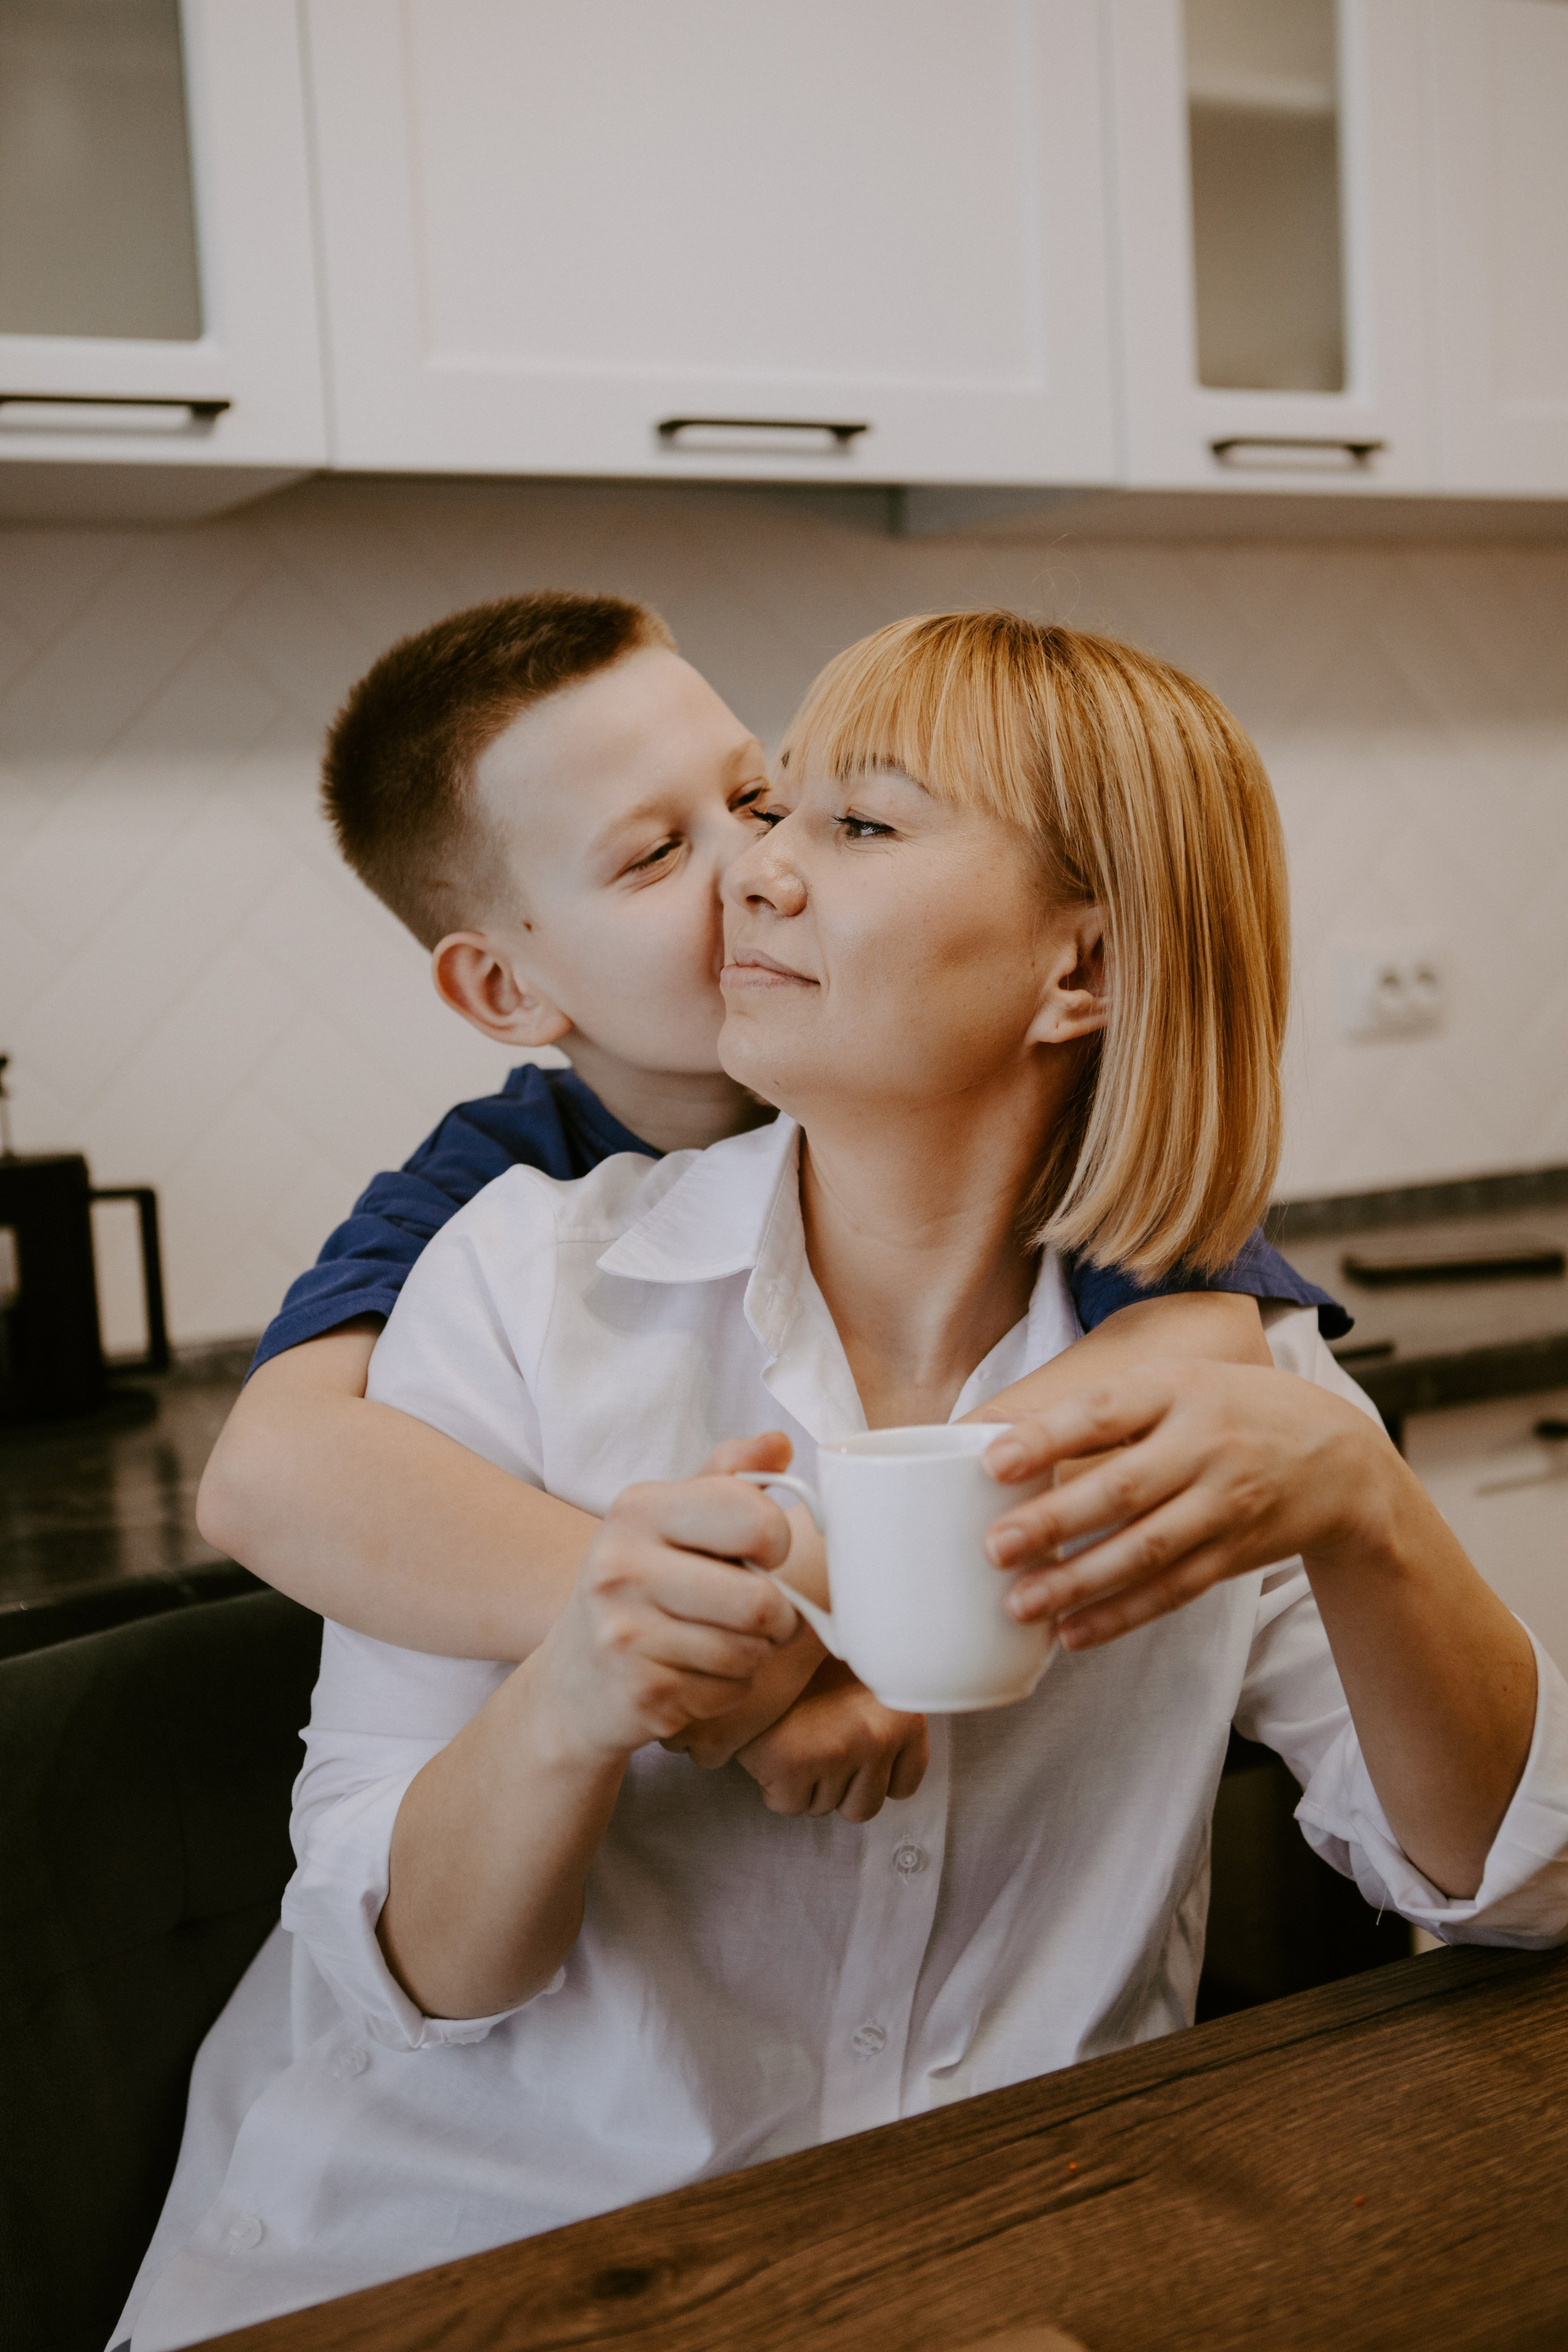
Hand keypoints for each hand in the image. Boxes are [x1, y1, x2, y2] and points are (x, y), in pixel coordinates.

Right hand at [538, 1432, 800, 1760]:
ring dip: (754, 1654)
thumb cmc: (640, 1588)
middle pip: (760, 1600)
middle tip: (761, 1614)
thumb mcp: (673, 1519)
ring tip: (720, 1642)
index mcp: (638, 1509)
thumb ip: (728, 1477)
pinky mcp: (642, 1693)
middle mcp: (621, 1566)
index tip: (762, 1552)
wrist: (573, 1681)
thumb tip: (780, 1443)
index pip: (755, 1519)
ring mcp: (625, 1634)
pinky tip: (695, 1675)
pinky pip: (731, 1691)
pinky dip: (729, 1689)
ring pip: (750, 1651)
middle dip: (779, 1615)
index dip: (777, 1541)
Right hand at [735, 1656, 928, 1822]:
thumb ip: (885, 1720)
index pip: (903, 1784)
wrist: (765, 1639)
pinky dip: (776, 1786)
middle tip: (818, 1746)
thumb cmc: (816, 1661)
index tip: (855, 1756)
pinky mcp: (793, 1765)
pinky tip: (773, 1746)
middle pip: (864, 1806)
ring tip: (795, 1738)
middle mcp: (878, 1737)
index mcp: (905, 1718)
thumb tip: (887, 1767)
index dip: (873, 1776)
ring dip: (806, 1784)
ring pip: (823, 1808)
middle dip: (839, 1787)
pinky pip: (789, 1805)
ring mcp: (837, 1752)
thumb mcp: (869, 1679)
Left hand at [980, 1360, 1399, 1648]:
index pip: (1106, 1411)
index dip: (1048, 1436)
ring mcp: (1224, 1504)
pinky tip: (1072, 1632)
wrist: (1344, 1460)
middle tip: (994, 1547)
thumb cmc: (1234, 1410)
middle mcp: (1205, 1446)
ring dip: (1079, 1581)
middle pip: (1122, 1488)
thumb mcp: (1179, 1382)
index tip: (992, 1462)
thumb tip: (996, 1427)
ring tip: (1019, 1603)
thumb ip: (1104, 1406)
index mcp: (1179, 1390)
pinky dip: (1121, 1615)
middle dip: (1054, 1521)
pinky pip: (1172, 1590)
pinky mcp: (1235, 1554)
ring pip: (1145, 1551)